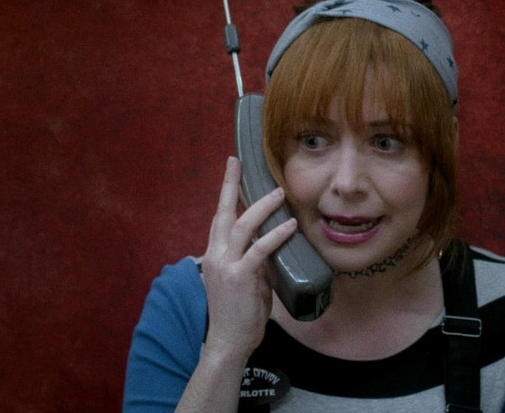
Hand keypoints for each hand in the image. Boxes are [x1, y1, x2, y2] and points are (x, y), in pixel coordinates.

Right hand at [200, 156, 296, 357]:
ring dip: (262, 207)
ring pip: (242, 226)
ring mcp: (225, 265)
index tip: (232, 170)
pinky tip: (290, 226)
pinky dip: (275, 236)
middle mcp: (215, 255)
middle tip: (237, 162)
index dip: (227, 194)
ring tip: (279, 193)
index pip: (220, 218)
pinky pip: (259, 250)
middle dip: (230, 185)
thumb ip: (254, 261)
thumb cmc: (238, 314)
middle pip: (223, 213)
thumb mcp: (245, 281)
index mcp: (214, 255)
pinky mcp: (239, 277)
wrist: (227, 342)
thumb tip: (271, 246)